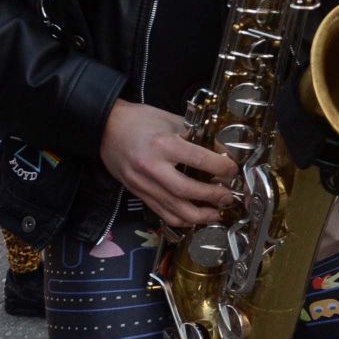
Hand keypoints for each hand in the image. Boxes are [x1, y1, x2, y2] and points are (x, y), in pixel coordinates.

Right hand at [98, 100, 235, 228]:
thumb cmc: (139, 120)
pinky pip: (161, 213)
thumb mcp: (169, 119)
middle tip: (228, 197)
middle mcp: (153, 167)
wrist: (104, 128)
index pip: (199, 160)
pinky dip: (181, 220)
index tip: (233, 171)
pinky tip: (194, 218)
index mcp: (164, 144)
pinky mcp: (137, 193)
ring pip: (174, 209)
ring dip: (199, 216)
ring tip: (217, 214)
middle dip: (212, 196)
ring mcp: (143, 184)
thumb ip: (193, 134)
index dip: (221, 168)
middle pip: (187, 190)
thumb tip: (218, 149)